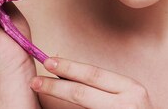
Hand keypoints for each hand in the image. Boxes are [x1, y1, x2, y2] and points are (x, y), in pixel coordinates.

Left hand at [30, 57, 153, 107]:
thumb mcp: (126, 96)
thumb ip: (101, 85)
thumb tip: (65, 71)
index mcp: (131, 89)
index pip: (94, 75)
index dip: (69, 67)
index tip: (48, 62)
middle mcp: (128, 104)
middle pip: (83, 92)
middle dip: (56, 85)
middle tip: (35, 80)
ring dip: (58, 102)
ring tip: (40, 93)